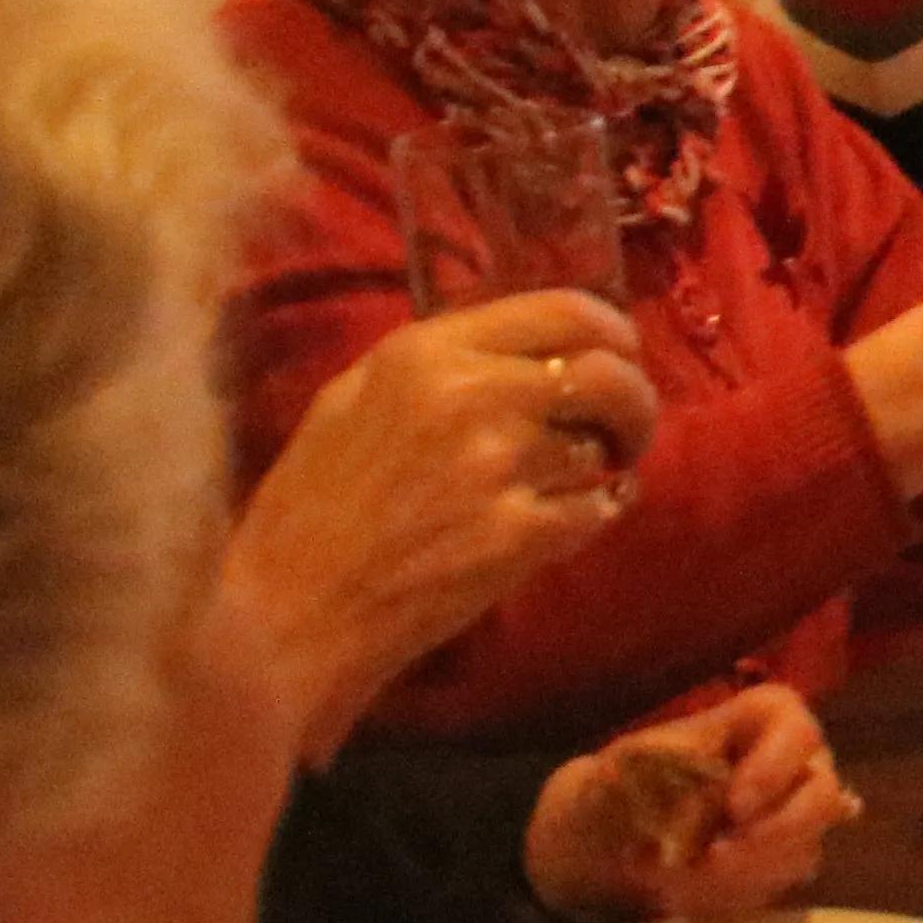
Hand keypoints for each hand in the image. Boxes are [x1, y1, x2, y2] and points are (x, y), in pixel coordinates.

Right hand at [220, 293, 655, 749]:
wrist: (289, 613)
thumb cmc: (306, 509)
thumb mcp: (348, 401)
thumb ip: (432, 361)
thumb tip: (513, 345)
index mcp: (426, 353)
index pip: (565, 309)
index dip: (611, 329)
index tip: (619, 353)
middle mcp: (473, 396)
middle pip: (608, 372)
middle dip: (633, 396)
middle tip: (624, 424)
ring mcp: (500, 469)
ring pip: (601, 445)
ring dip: (609, 459)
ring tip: (586, 474)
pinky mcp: (519, 538)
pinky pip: (597, 509)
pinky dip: (597, 511)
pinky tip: (576, 517)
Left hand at [524, 684, 850, 919]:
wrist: (596, 846)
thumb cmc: (615, 788)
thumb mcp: (630, 768)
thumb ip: (676, 774)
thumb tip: (716, 804)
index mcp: (756, 724)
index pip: (797, 728)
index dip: (778, 767)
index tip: (734, 806)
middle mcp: (789, 770)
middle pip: (822, 797)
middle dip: (770, 837)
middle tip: (713, 858)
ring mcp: (789, 823)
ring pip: (802, 853)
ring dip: (736, 876)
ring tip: (669, 883)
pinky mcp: (774, 870)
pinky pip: (773, 892)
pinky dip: (725, 900)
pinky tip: (680, 897)